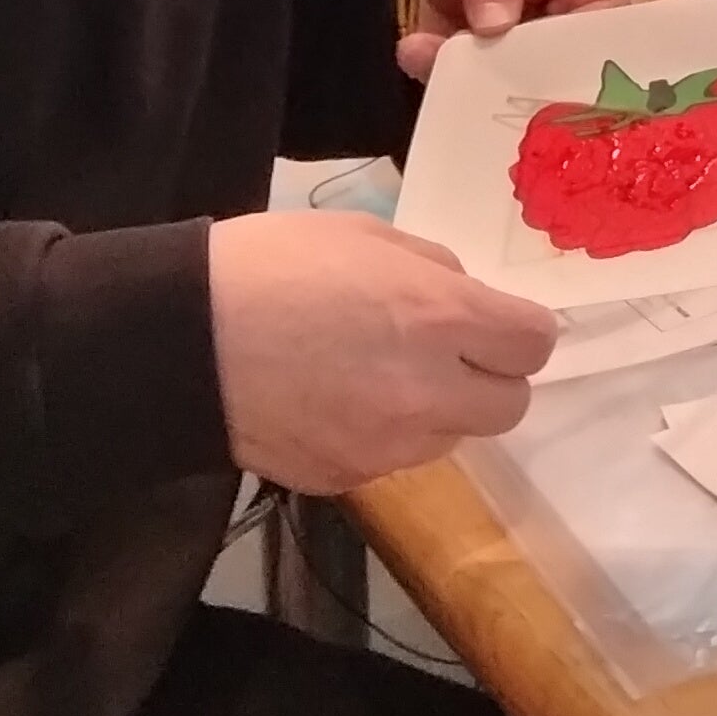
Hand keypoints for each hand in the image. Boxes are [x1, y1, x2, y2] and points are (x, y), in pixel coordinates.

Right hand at [204, 209, 557, 492]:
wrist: (181, 342)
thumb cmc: (271, 266)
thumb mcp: (364, 235)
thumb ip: (432, 268)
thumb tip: (466, 298)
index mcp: (439, 318)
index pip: (535, 344)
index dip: (519, 330)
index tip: (493, 321)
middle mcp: (428, 393)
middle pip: (511, 405)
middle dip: (490, 377)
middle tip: (447, 351)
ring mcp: (387, 447)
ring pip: (454, 438)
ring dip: (439, 410)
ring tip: (379, 374)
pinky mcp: (347, 480)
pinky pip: (395, 460)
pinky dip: (385, 435)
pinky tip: (338, 402)